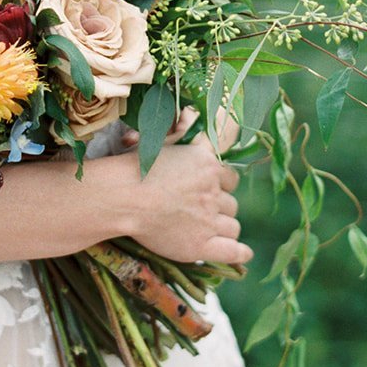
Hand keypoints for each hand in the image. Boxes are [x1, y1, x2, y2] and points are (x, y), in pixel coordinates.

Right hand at [121, 108, 250, 266]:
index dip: (221, 184)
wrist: (123, 196)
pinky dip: (240, 253)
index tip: (209, 188)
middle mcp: (213, 192)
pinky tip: (243, 253)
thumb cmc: (138, 166)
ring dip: (224, 227)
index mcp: (208, 166)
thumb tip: (191, 113)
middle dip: (219, 206)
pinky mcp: (201, 245)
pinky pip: (233, 251)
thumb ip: (182, 128)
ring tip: (210, 228)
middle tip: (201, 209)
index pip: (230, 178)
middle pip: (231, 203)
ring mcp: (209, 220)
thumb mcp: (163, 141)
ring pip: (232, 226)